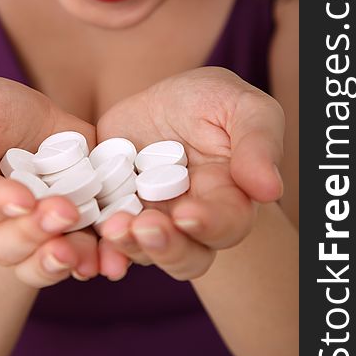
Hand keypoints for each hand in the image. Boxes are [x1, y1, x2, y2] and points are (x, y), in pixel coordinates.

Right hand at [0, 77, 99, 287]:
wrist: (41, 124)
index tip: (24, 198)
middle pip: (3, 245)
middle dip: (33, 232)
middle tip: (65, 212)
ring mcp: (29, 236)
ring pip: (34, 264)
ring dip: (58, 261)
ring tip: (82, 254)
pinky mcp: (66, 236)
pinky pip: (74, 261)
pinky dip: (91, 262)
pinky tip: (107, 260)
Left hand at [96, 67, 284, 280]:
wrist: (164, 103)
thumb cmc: (212, 102)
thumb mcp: (242, 107)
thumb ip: (258, 143)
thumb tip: (268, 189)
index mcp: (228, 198)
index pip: (226, 224)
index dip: (209, 224)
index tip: (188, 213)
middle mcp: (189, 219)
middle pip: (185, 253)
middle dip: (164, 245)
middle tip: (143, 226)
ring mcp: (149, 217)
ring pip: (142, 251)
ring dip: (127, 245)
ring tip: (111, 225)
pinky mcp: (113, 209)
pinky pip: (103, 237)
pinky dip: (95, 243)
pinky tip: (87, 235)